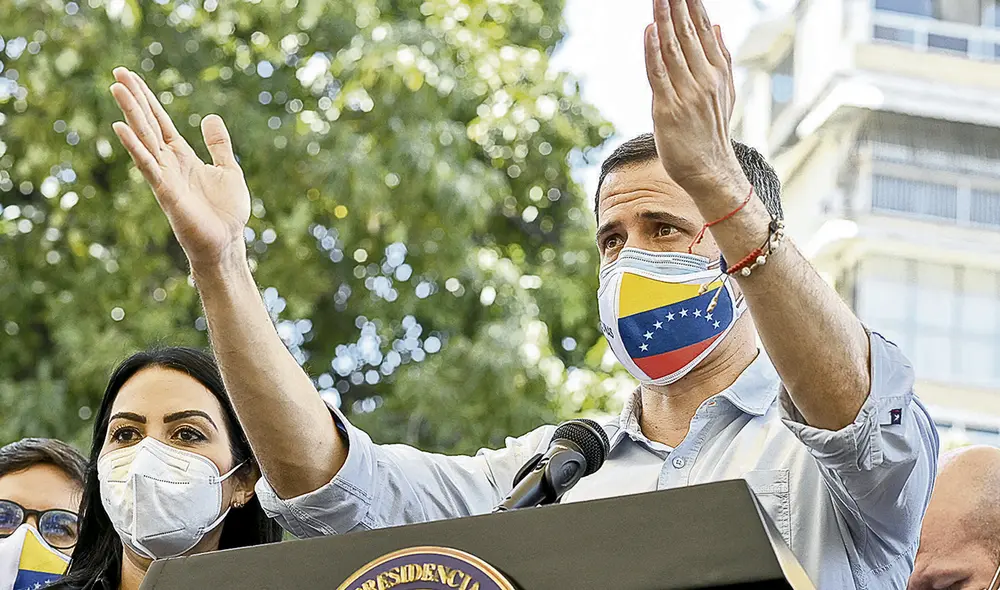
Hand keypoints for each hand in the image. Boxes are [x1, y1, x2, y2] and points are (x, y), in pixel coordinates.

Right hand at [109, 67, 249, 269]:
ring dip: (131, 113)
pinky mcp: (165, 192)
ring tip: (117, 88)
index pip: (160, 121)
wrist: (226, 242)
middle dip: (134, 98)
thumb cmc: (226, 212)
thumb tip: (210, 117)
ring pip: (144, 138)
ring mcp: (164, 176)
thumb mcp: (228, 170)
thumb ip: (218, 145)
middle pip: (148, 124)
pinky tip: (121, 128)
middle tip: (117, 72)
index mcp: (182, 156)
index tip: (130, 76)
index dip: (147, 98)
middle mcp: (169, 163)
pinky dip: (135, 147)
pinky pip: (147, 165)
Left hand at [644, 0, 743, 195]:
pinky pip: (659, 74)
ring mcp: (687, 94)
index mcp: (717, 72)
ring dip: (663, 20)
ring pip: (673, 48)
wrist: (710, 171)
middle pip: (688, 33)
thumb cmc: (712, 134)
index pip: (704, 29)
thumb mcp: (725, 93)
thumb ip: (722, 58)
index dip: (693, 4)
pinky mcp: (667, 109)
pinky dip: (654, 51)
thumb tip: (718, 25)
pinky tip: (649, 31)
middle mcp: (704, 79)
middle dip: (677, 4)